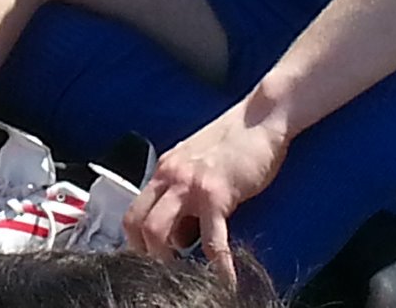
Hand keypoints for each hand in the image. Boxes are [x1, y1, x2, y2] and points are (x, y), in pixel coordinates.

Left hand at [123, 102, 288, 283]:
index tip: (149, 258)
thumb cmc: (236, 139)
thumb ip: (184, 186)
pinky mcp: (216, 194)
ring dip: (166, 260)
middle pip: (136, 223)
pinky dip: (217, 265)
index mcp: (164, 170)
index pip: (134, 210)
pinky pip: (210, 239)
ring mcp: (189, 185)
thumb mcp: (198, 161)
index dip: (136, 240)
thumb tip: (183, 225)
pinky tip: (225, 279)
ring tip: (184, 277)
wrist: (261, 116)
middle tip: (162, 272)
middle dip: (144, 253)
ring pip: (157, 230)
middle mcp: (169, 176)